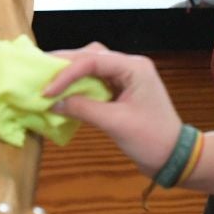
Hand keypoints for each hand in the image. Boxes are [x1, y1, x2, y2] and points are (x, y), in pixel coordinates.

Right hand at [43, 42, 182, 172]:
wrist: (174, 157)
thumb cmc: (151, 139)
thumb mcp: (115, 123)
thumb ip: (83, 109)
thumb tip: (53, 103)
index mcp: (133, 67)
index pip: (92, 61)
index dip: (65, 74)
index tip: (46, 91)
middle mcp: (130, 66)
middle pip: (91, 56)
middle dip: (64, 65)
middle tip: (38, 72)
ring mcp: (126, 77)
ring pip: (92, 66)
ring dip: (70, 73)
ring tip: (47, 79)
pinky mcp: (122, 90)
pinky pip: (96, 80)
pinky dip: (78, 85)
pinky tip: (63, 92)